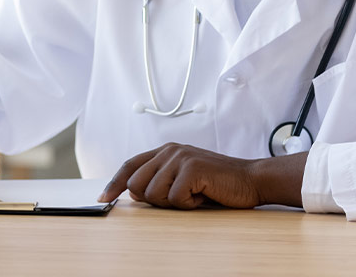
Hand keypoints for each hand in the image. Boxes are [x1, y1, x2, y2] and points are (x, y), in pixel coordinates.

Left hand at [96, 143, 305, 208]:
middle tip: (180, 198)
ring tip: (195, 194)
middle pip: (136, 185)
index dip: (114, 183)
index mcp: (165, 151)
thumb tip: (133, 193)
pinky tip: (203, 195)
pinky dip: (189, 204)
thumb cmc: (218, 184)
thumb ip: (160, 180)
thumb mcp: (184, 178)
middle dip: (154, 200)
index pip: (130, 166)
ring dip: (174, 203)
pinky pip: (174, 199)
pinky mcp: (191, 169)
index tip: (103, 198)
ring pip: (153, 194)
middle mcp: (169, 150)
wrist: (252, 180)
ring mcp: (180, 157)